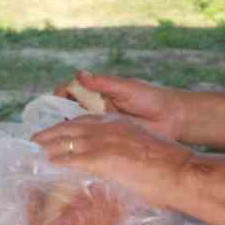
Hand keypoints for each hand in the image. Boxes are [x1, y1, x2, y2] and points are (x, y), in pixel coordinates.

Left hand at [32, 115, 197, 210]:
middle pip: (71, 128)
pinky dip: (58, 162)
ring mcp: (105, 143)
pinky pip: (73, 160)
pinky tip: (47, 166)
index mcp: (119, 125)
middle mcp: (109, 129)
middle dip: (50, 134)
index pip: (85, 121)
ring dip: (48, 148)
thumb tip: (118, 170)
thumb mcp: (143, 152)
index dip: (67, 127)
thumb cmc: (169, 167)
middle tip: (34, 142)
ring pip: (68, 142)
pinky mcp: (104, 159)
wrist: (182, 171)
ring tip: (33, 154)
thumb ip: (126, 156)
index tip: (55, 133)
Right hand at [55, 71, 185, 141]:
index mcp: (100, 92)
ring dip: (68, 131)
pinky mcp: (110, 140)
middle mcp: (98, 107)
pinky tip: (74, 150)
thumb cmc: (150, 98)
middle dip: (59, 115)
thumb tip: (80, 75)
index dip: (63, 94)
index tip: (58, 100)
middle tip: (51, 124)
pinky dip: (82, 145)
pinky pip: (92, 142)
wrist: (172, 118)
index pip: (73, 90)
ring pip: (79, 126)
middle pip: (71, 109)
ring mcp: (103, 124)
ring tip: (56, 139)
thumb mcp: (126, 88)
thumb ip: (103, 83)